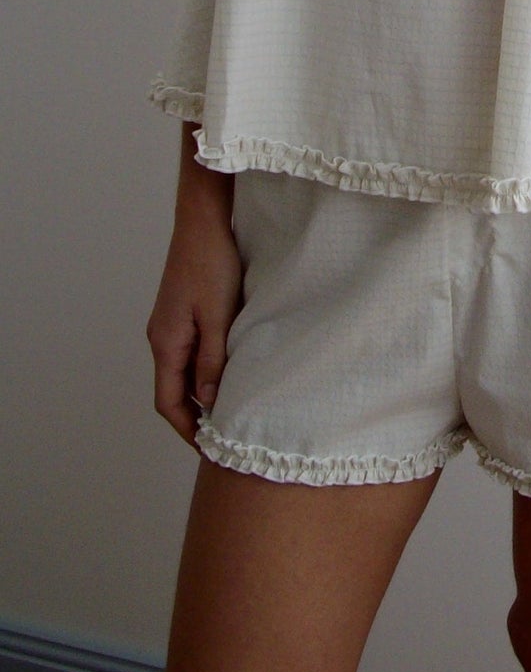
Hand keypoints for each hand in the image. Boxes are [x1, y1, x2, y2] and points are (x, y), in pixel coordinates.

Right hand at [147, 177, 241, 448]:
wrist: (203, 221)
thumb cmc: (212, 264)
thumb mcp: (218, 316)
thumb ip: (212, 360)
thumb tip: (209, 401)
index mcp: (165, 343)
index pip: (168, 402)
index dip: (186, 429)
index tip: (207, 449)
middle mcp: (161, 337)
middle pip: (172, 390)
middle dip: (193, 417)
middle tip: (222, 435)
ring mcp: (169, 324)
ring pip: (181, 371)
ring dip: (200, 393)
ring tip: (228, 410)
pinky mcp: (181, 312)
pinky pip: (188, 353)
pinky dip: (203, 370)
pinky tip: (226, 372)